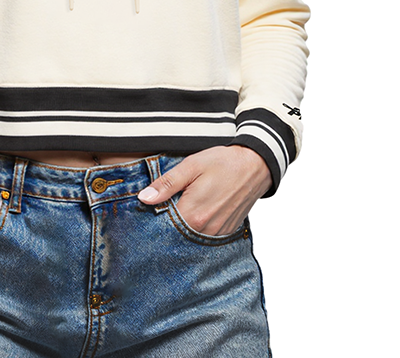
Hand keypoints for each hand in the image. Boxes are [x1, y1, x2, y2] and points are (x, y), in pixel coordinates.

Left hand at [137, 145, 271, 235]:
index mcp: (193, 214)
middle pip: (176, 233)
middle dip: (168, 222)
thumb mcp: (191, 166)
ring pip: (191, 236)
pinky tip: (197, 212)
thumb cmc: (223, 163)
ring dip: (183, 225)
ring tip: (182, 206)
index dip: (154, 216)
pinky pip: (205, 235)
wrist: (255, 166)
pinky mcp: (226, 231)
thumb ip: (167, 183)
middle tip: (166, 205)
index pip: (163, 225)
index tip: (149, 207)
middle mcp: (205, 229)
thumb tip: (144, 197)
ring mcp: (218, 233)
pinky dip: (197, 227)